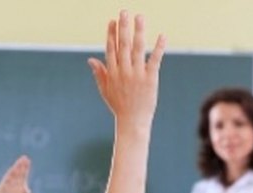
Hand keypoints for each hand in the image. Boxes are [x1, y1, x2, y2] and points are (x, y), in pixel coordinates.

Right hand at [87, 11, 165, 129]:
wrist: (132, 121)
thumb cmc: (119, 106)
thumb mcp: (105, 90)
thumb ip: (99, 73)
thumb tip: (90, 60)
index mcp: (112, 73)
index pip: (111, 49)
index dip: (111, 34)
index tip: (112, 21)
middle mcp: (123, 72)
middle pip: (123, 45)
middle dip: (123, 27)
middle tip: (124, 12)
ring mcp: (136, 74)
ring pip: (137, 48)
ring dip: (138, 31)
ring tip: (139, 17)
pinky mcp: (150, 79)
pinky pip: (154, 60)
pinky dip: (158, 48)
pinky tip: (162, 36)